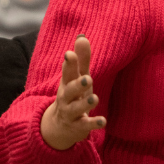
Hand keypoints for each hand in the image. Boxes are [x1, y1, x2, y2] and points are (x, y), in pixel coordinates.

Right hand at [40, 35, 105, 149]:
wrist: (60, 126)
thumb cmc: (74, 95)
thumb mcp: (77, 77)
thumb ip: (82, 59)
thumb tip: (82, 36)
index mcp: (67, 83)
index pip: (67, 72)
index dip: (69, 63)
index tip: (69, 54)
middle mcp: (67, 97)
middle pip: (69, 90)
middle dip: (77, 85)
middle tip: (87, 79)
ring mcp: (71, 113)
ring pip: (76, 108)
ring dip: (85, 104)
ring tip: (94, 99)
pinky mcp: (79, 126)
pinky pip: (85, 125)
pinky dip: (93, 123)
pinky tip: (103, 121)